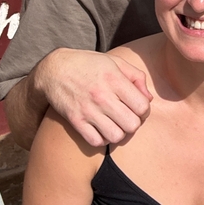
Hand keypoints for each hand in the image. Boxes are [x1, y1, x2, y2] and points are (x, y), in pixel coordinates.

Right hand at [35, 48, 152, 146]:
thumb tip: (149, 99)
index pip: (142, 106)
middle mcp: (102, 96)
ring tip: (115, 124)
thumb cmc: (88, 64)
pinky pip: (96, 142)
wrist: (54, 70)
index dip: (144, 110)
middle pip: (132, 125)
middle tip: (127, 117)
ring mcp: (88, 110)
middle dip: (134, 123)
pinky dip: (102, 139)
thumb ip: (136, 77)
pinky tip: (101, 129)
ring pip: (116, 136)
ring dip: (119, 133)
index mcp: (114, 79)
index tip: (138, 107)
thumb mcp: (114, 62)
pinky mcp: (75, 121)